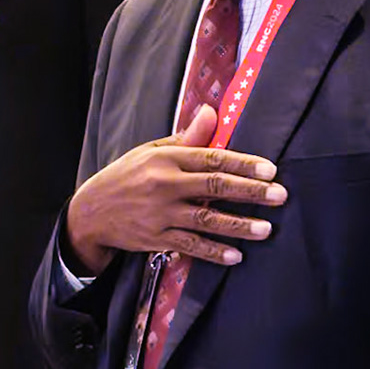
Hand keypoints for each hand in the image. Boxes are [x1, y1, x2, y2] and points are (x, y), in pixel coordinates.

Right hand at [64, 104, 286, 274]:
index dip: (242, 163)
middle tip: (279, 195)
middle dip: (250, 192)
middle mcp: (163, 185)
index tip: (269, 169)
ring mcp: (160, 214)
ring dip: (238, 225)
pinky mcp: (156, 238)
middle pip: (213, 187)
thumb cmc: (126, 176)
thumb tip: (212, 112)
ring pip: (206, 220)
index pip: (211, 158)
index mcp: (165, 159)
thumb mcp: (151, 151)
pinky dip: (213, 251)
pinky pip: (190, 245)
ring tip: (266, 229)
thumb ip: (186, 138)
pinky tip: (235, 255)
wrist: (91, 211)